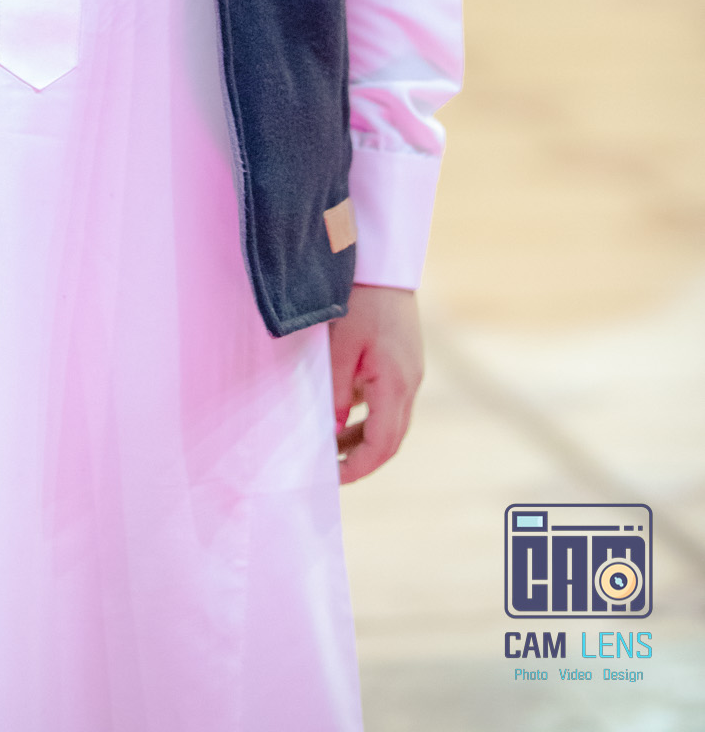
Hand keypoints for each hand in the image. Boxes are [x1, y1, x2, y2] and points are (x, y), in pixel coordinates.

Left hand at [329, 284, 422, 484]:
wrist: (384, 263)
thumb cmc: (359, 300)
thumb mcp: (339, 347)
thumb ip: (337, 393)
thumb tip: (334, 430)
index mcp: (396, 384)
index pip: (382, 444)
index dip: (358, 467)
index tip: (333, 478)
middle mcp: (410, 383)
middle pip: (391, 438)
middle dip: (362, 458)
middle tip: (331, 468)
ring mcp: (411, 371)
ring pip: (392, 420)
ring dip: (365, 437)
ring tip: (332, 444)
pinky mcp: (406, 360)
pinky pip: (390, 399)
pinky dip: (370, 414)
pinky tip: (344, 410)